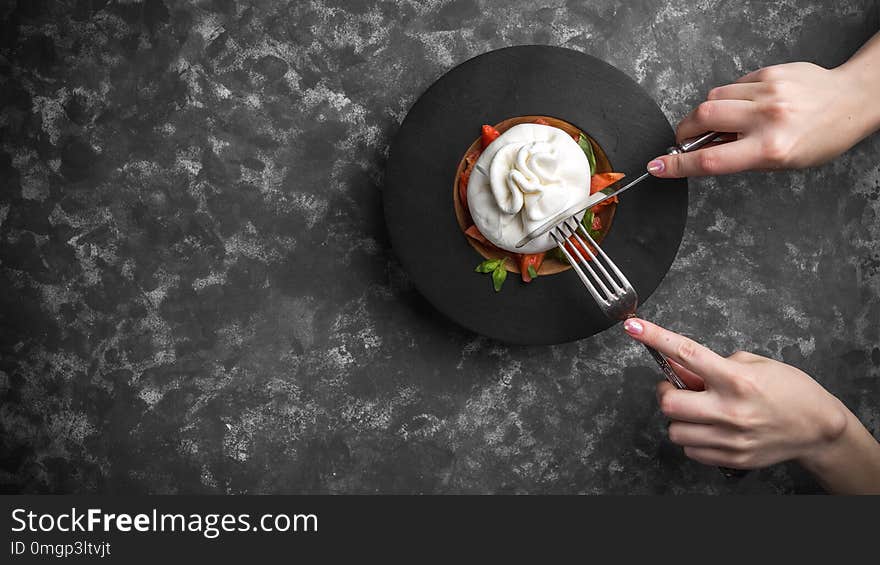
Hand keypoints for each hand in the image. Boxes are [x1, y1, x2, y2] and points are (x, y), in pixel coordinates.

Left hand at [622, 318, 847, 469]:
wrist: (819, 428)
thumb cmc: (790, 391)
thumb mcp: (753, 364)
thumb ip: (713, 364)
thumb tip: (678, 364)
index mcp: (736, 379)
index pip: (686, 353)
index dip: (655, 337)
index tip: (634, 327)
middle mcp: (730, 409)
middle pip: (669, 403)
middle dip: (668, 394)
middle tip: (681, 389)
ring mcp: (730, 437)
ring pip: (675, 430)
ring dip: (680, 419)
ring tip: (701, 411)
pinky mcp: (731, 457)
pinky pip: (690, 450)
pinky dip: (693, 439)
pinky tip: (710, 429)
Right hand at [646, 61, 879, 176]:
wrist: (851, 100)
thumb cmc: (820, 137)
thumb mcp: (780, 161)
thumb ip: (740, 156)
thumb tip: (704, 151)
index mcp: (770, 148)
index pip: (710, 160)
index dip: (677, 166)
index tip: (657, 167)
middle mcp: (767, 118)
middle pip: (702, 119)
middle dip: (685, 130)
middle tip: (685, 139)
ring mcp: (768, 91)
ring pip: (714, 99)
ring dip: (708, 114)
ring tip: (726, 122)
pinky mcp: (770, 72)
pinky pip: (734, 86)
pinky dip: (730, 98)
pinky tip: (746, 106)